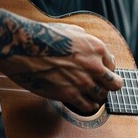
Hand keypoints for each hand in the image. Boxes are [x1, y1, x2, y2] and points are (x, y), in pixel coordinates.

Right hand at [0, 22, 122, 112]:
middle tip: (104, 87)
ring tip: (94, 97)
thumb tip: (90, 45)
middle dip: (110, 86)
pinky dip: (88, 107)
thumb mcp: (71, 30)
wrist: (23, 47)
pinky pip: (87, 107)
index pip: (112, 65)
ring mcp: (83, 82)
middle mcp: (94, 66)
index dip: (106, 69)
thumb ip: (86, 39)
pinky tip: (86, 105)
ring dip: (99, 97)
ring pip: (102, 97)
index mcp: (97, 49)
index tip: (101, 73)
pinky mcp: (69, 95)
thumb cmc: (43, 36)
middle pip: (114, 84)